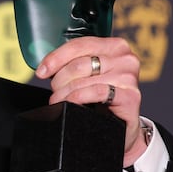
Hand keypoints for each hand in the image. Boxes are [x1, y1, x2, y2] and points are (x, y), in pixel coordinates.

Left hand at [35, 36, 144, 167]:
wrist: (122, 126)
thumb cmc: (102, 98)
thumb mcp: (89, 75)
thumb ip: (73, 63)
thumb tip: (45, 66)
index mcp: (114, 46)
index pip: (78, 45)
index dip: (55, 58)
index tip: (41, 71)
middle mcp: (125, 58)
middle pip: (79, 64)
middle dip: (59, 80)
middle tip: (55, 92)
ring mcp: (129, 77)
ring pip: (84, 80)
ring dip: (64, 93)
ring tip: (59, 101)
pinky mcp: (130, 96)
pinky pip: (96, 92)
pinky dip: (78, 98)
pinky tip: (71, 104)